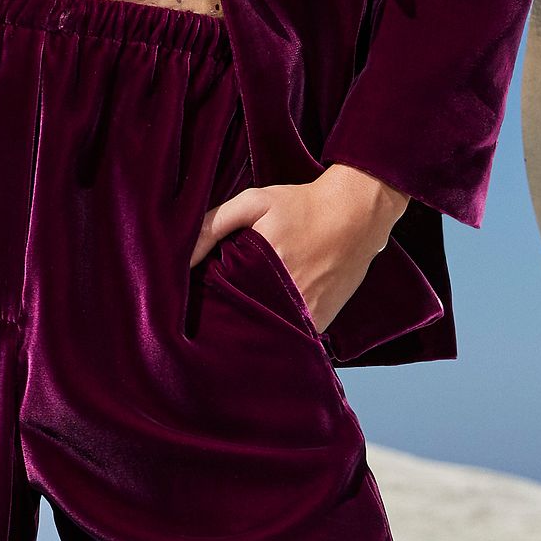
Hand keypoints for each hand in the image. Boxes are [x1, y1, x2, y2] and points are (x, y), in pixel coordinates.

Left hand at [192, 163, 406, 334]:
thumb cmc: (302, 204)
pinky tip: (268, 323)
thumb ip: (214, 225)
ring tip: (238, 326)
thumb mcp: (255, 202)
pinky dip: (280, 334)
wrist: (358, 212)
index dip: (207, 309)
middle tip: (210, 324)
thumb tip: (181, 257)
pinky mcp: (322, 321)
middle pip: (244, 325)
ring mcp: (308, 314)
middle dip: (228, 325)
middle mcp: (287, 298)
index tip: (193, 310)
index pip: (222, 304)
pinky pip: (293, 338)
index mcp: (262, 270)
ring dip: (254, 333)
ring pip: (269, 336)